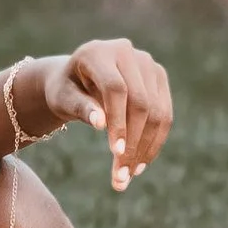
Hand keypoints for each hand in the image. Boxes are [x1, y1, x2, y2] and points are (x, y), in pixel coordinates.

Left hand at [23, 37, 173, 189]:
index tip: (116, 153)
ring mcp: (147, 63)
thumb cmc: (65, 90)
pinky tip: (140, 163)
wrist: (77, 79)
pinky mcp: (159, 78)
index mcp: (98, 52)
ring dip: (146, 147)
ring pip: (157, 111)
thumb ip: (80, 108)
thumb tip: (101, 124)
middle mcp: (127, 51)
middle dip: (133, 142)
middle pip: (140, 102)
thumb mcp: (63, 99)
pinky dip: (154, 142)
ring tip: (129, 175)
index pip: (116, 89)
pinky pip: (164, 114)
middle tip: (121, 175)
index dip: (118, 122)